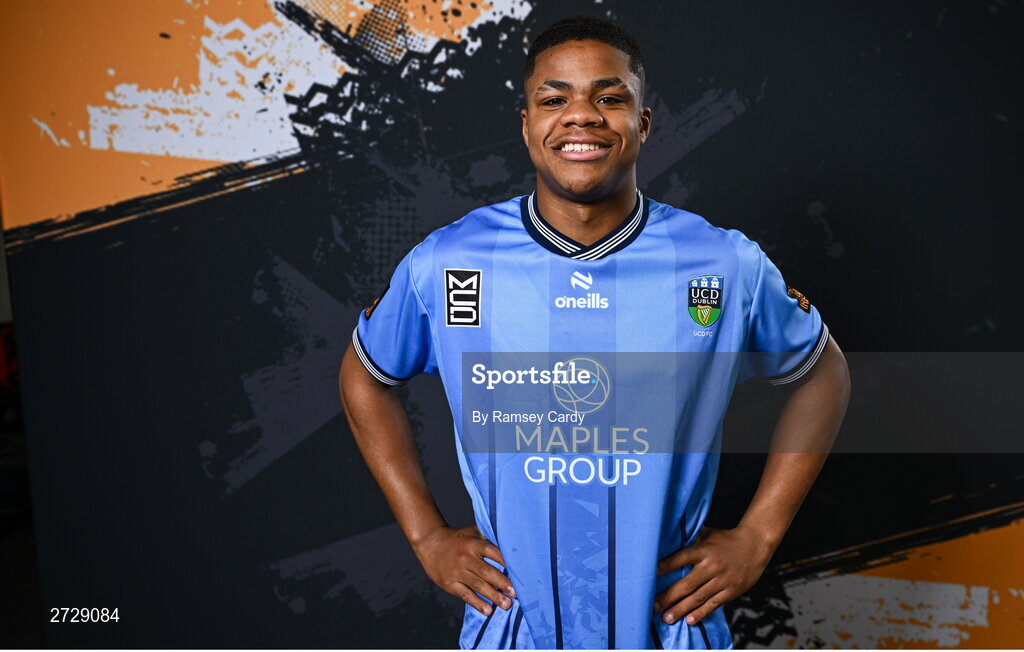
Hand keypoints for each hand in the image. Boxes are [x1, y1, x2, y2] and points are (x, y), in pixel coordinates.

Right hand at [412, 524, 515, 616]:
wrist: (430, 543)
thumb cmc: (457, 539)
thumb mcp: (472, 532)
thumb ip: (489, 536)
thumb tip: (512, 541)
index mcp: (473, 543)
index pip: (493, 552)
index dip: (506, 562)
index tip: (520, 572)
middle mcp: (465, 557)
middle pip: (487, 572)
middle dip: (502, 583)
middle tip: (516, 594)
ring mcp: (456, 571)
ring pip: (477, 585)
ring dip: (493, 596)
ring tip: (507, 604)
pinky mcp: (449, 583)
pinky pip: (465, 594)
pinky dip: (477, 603)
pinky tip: (488, 610)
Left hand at [653, 525, 773, 625]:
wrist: (755, 545)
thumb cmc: (727, 539)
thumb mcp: (707, 533)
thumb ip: (689, 538)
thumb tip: (668, 536)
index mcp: (703, 550)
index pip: (679, 559)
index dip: (664, 567)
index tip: (648, 576)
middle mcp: (711, 566)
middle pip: (686, 584)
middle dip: (668, 597)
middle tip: (654, 606)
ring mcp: (722, 580)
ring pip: (698, 598)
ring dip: (681, 609)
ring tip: (667, 618)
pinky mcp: (731, 591)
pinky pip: (714, 604)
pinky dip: (701, 613)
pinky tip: (690, 620)